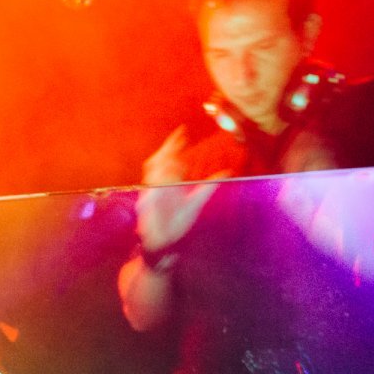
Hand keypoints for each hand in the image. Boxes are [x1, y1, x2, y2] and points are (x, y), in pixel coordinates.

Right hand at [136, 127, 228, 251]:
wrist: (166, 242)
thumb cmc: (177, 223)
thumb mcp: (197, 201)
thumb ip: (208, 185)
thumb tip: (226, 171)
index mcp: (170, 183)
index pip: (171, 158)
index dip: (175, 145)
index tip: (182, 132)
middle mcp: (159, 185)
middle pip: (159, 161)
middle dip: (167, 149)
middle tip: (178, 137)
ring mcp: (152, 194)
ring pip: (153, 173)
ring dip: (162, 162)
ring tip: (173, 154)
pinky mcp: (147, 205)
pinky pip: (151, 191)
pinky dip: (157, 182)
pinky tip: (165, 176)